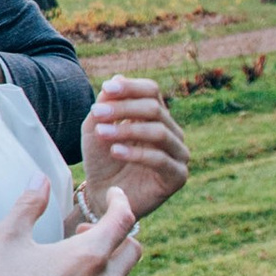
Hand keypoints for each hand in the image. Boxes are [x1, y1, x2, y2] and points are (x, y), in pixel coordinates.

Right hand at [0, 183, 140, 275]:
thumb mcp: (8, 235)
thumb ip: (29, 203)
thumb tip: (39, 178)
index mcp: (89, 255)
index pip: (124, 218)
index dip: (120, 201)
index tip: (113, 196)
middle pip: (133, 249)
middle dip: (116, 236)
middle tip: (84, 234)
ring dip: (106, 267)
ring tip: (73, 265)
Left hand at [81, 76, 188, 222]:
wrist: (102, 197)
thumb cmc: (101, 160)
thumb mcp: (96, 128)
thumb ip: (106, 104)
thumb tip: (117, 77)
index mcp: (155, 116)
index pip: (152, 91)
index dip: (131, 87)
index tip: (107, 88)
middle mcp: (171, 132)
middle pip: (154, 109)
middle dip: (123, 109)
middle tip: (97, 113)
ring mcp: (178, 154)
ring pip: (159, 132)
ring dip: (127, 130)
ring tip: (102, 133)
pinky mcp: (177, 176)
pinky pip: (161, 159)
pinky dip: (137, 153)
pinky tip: (115, 152)